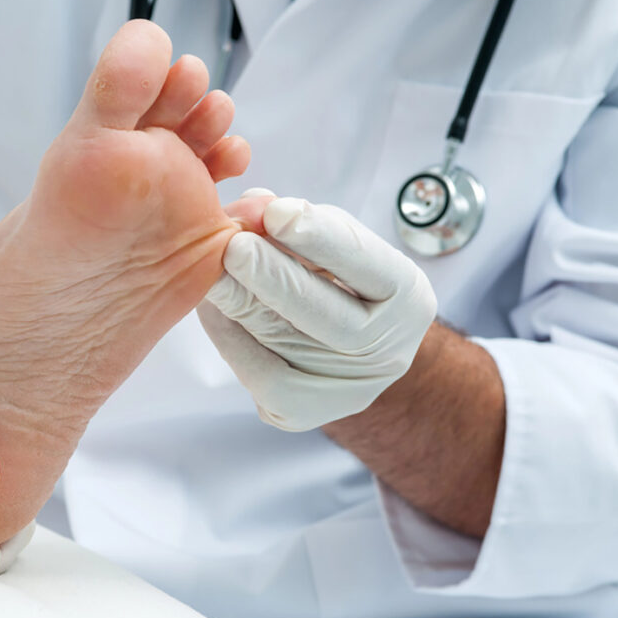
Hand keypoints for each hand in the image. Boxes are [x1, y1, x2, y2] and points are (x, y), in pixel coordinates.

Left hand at [199, 190, 436, 430]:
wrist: (348, 353)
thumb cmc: (338, 282)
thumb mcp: (332, 246)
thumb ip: (299, 224)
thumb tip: (254, 205)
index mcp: (406, 296)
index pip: (367, 264)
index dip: (320, 237)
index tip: (277, 212)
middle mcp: (386, 351)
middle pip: (327, 316)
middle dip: (274, 277)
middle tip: (234, 247)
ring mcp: (346, 390)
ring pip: (284, 344)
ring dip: (240, 301)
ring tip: (210, 271)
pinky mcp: (303, 412)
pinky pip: (259, 373)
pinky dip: (228, 336)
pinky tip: (212, 308)